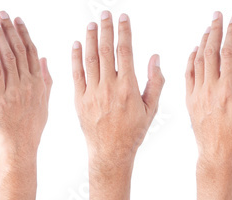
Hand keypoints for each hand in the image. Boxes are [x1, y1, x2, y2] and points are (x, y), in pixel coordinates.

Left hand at [0, 12, 51, 161]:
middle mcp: (29, 85)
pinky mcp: (0, 96)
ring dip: (0, 37)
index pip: (33, 54)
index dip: (25, 35)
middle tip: (4, 13)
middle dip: (12, 30)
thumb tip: (46, 60)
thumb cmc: (29, 133)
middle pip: (21, 51)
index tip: (18, 20)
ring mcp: (15, 90)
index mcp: (40, 86)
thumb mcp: (43, 105)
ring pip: (9, 57)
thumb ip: (46, 81)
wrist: (19, 151)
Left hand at [71, 11, 164, 167]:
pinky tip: (77, 44)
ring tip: (92, 24)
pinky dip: (76, 58)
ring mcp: (92, 93)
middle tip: (105, 13)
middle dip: (106, 29)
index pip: (125, 52)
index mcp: (128, 88)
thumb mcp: (152, 108)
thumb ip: (155, 82)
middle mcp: (109, 87)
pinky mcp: (79, 100)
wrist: (110, 152)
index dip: (124, 32)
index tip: (123, 18)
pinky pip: (76, 74)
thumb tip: (155, 58)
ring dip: (91, 39)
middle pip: (106, 51)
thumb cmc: (134, 132)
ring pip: (90, 60)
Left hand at [186, 12, 231, 164]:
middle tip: (219, 15)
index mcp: (228, 89)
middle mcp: (210, 88)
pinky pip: (188, 73)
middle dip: (215, 30)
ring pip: (198, 60)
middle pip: (211, 51)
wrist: (217, 155)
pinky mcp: (189, 100)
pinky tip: (196, 49)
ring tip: (210, 28)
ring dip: (203, 41)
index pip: (229, 53)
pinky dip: (192, 58)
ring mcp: (197, 93)